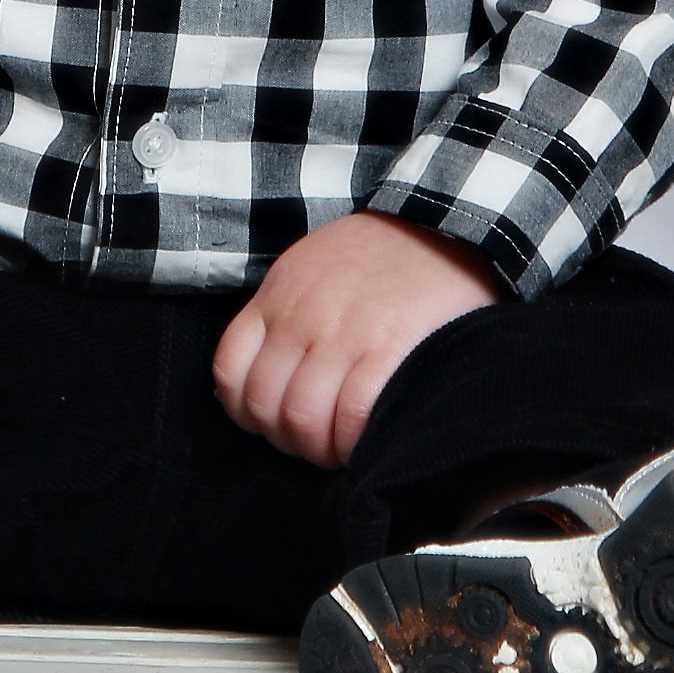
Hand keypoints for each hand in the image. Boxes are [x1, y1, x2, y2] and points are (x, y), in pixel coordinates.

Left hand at [212, 210, 499, 467]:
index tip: (276, 421)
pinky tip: (368, 441)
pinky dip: (353, 443)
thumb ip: (283, 315)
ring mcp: (342, 332)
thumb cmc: (379, 256)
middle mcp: (301, 316)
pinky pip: (351, 416)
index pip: (230, 372)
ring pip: (302, 418)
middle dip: (287, 440)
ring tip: (344, 448)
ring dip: (320, 449)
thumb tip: (262, 377)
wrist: (443, 223)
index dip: (248, 412)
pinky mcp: (387, 348)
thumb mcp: (311, 268)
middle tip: (318, 443)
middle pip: (265, 405)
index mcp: (278, 295)